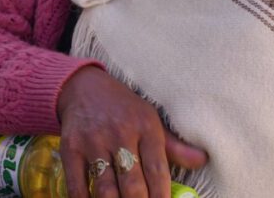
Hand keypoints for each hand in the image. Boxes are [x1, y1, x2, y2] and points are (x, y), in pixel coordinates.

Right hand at [56, 67, 206, 197]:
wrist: (82, 87)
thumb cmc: (123, 108)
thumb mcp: (150, 119)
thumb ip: (174, 146)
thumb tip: (203, 160)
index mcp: (145, 127)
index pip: (158, 172)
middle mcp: (119, 133)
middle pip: (133, 185)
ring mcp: (93, 141)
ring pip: (106, 189)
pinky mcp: (70, 148)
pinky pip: (77, 185)